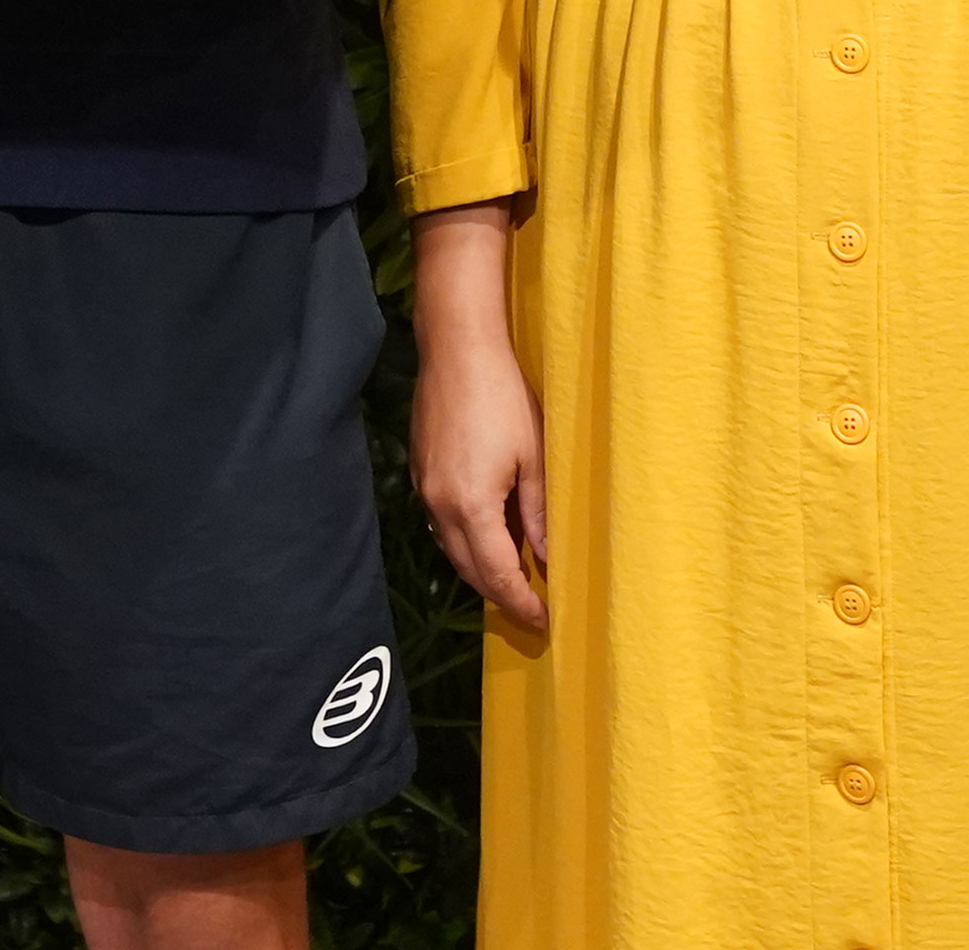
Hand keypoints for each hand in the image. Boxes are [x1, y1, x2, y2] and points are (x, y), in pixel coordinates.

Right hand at [408, 202, 549, 629]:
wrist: (457, 348)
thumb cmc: (503, 396)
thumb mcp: (534, 458)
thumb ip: (538, 514)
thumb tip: (548, 558)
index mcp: (470, 506)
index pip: (497, 574)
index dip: (522, 602)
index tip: (545, 620)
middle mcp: (439, 506)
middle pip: (469, 570)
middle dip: (500, 595)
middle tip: (533, 609)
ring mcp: (424, 489)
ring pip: (451, 550)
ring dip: (481, 570)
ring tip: (514, 580)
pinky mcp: (420, 471)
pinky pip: (441, 525)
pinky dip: (464, 543)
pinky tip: (487, 538)